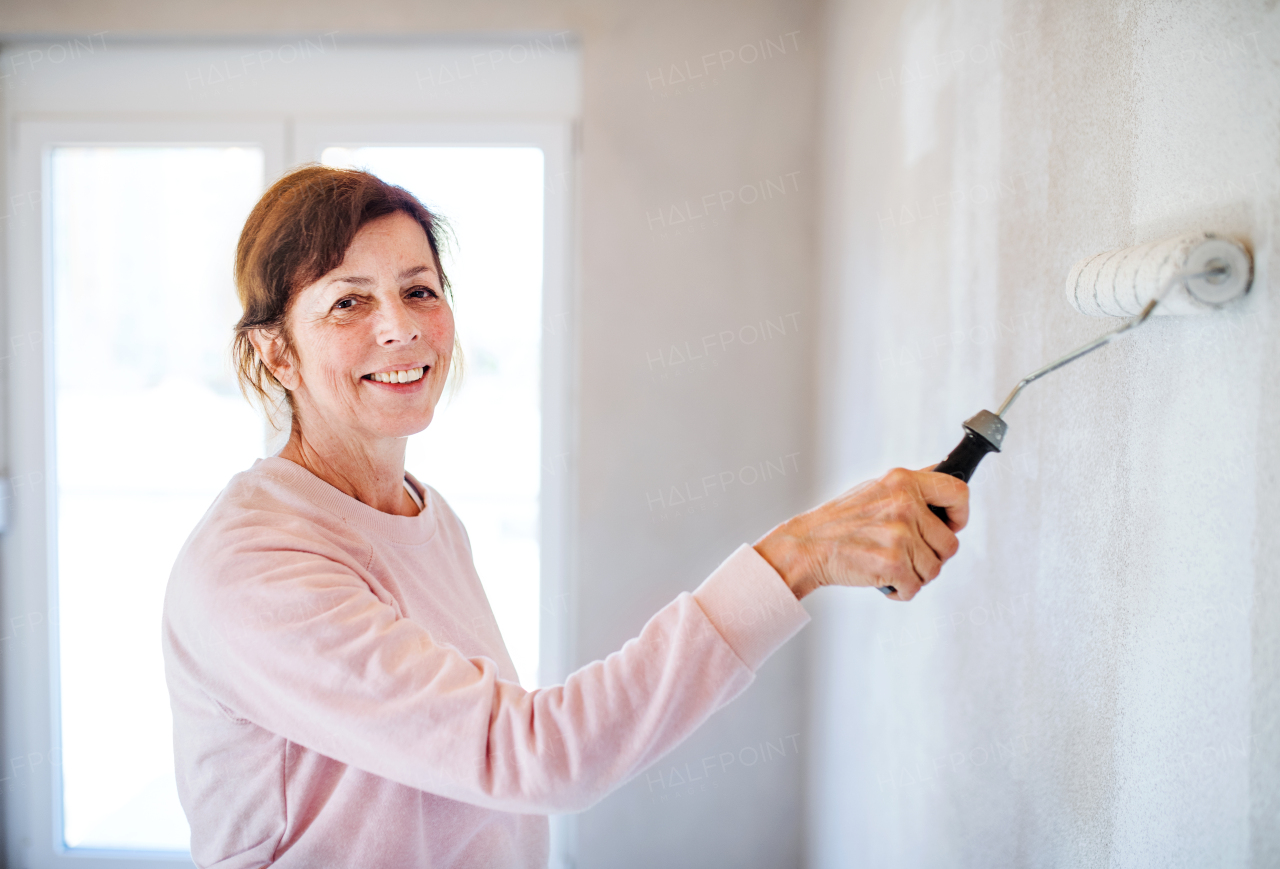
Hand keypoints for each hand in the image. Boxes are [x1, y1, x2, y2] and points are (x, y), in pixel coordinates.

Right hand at [752, 467, 968, 600]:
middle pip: (950, 543)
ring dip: (915, 575)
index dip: (960, 515)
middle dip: (931, 556)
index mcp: (903, 481)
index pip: (958, 492)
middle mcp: (904, 504)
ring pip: (934, 569)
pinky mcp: (893, 563)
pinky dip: (901, 591)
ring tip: (890, 565)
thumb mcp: (876, 489)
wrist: (806, 546)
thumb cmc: (839, 523)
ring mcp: (899, 534)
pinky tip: (883, 579)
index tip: (951, 525)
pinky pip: (916, 587)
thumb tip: (946, 487)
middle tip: (906, 555)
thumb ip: (910, 488)